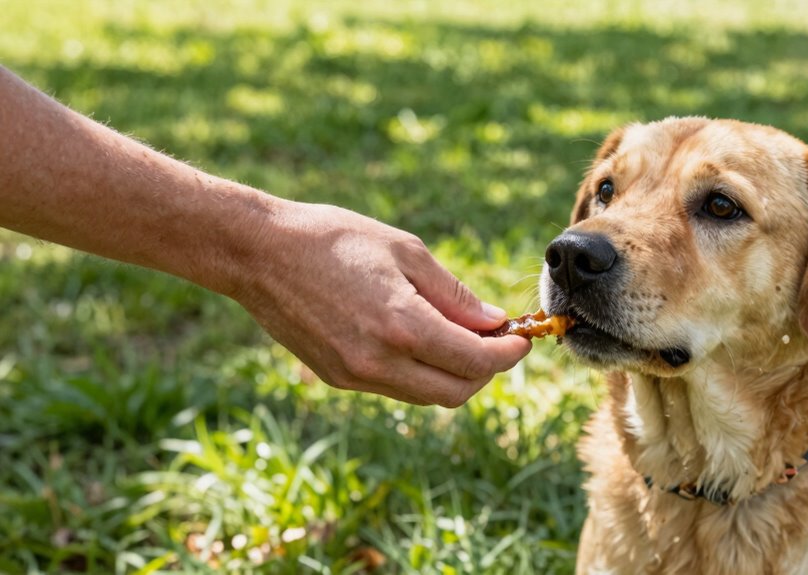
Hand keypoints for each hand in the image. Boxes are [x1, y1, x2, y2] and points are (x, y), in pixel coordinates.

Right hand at [231, 200, 531, 406]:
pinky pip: (397, 387)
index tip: (523, 338)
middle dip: (487, 370)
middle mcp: (379, 361)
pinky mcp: (339, 379)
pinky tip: (421, 338)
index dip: (508, 354)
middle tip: (498, 340)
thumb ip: (453, 293)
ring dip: (455, 374)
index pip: (475, 361)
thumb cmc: (334, 239)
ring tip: (462, 335)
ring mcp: (356, 376)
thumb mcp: (405, 251)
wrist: (259, 254)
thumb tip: (493, 321)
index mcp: (402, 325)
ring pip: (427, 395)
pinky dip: (421, 372)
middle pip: (457, 391)